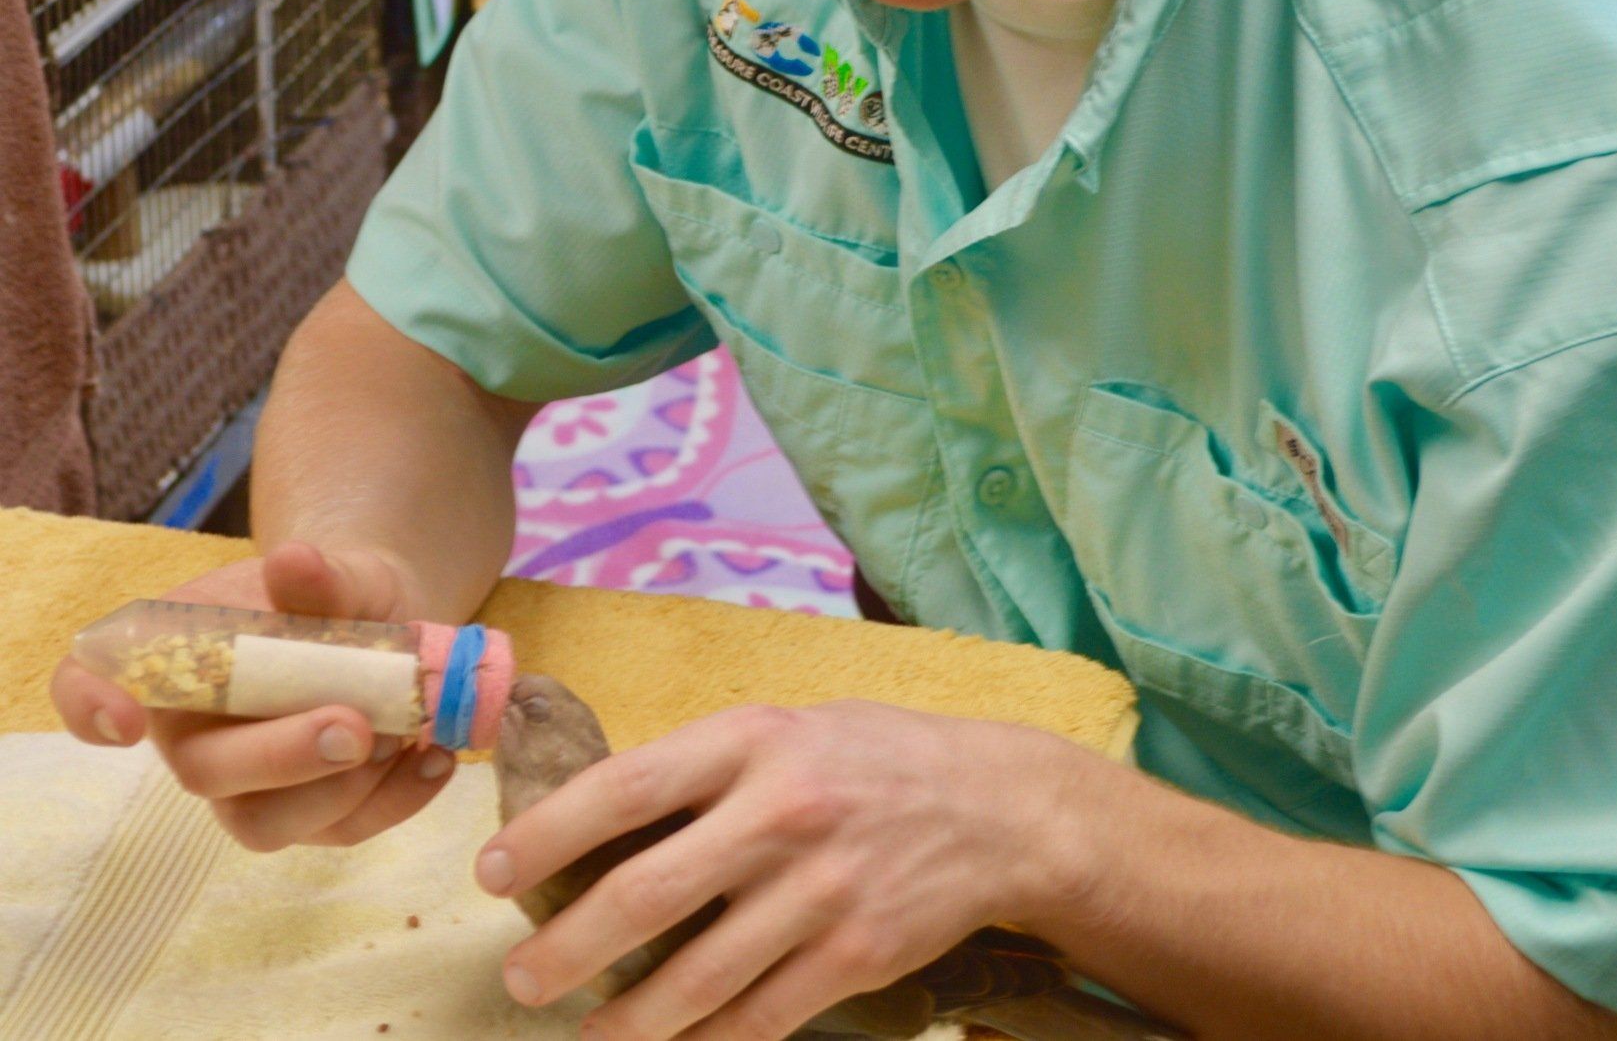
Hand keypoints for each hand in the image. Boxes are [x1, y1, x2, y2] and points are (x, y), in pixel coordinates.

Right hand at [47, 540, 460, 849]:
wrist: (387, 623)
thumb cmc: (331, 597)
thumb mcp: (333, 574)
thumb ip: (317, 576)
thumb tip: (296, 560)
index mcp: (175, 664)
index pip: (90, 685)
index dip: (90, 705)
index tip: (126, 720)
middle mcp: (199, 736)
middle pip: (206, 772)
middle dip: (282, 756)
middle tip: (354, 728)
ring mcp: (253, 786)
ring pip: (270, 822)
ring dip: (342, 789)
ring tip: (405, 734)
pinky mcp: (315, 815)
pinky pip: (343, 830)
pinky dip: (397, 799)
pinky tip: (434, 758)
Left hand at [477, 698, 1085, 1038]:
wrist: (998, 806)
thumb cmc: (873, 758)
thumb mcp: (789, 730)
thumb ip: (707, 771)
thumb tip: (599, 823)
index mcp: (753, 741)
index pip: (625, 787)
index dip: (546, 833)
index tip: (493, 871)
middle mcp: (782, 813)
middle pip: (645, 893)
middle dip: (566, 949)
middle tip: (521, 978)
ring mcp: (822, 890)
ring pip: (695, 979)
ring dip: (625, 1020)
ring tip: (586, 1035)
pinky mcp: (856, 956)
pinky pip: (759, 1019)